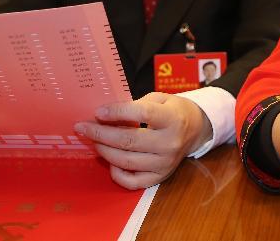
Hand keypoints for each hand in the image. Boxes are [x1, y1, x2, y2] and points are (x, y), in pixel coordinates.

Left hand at [74, 92, 210, 188]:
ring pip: (126, 161)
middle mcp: (170, 143)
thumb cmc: (173, 111)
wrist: (195, 129)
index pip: (142, 114)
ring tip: (93, 141)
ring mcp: (165, 163)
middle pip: (129, 140)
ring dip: (104, 150)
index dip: (117, 112)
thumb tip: (105, 115)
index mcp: (173, 118)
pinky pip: (132, 181)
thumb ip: (135, 104)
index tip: (98, 111)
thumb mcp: (160, 98)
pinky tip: (110, 160)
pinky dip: (116, 173)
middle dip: (101, 134)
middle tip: (83, 127)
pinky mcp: (160, 177)